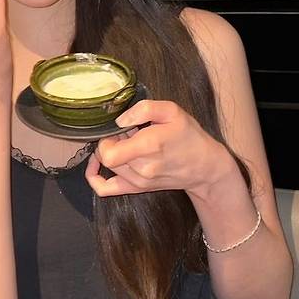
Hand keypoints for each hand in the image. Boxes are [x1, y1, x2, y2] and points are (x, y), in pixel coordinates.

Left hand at [85, 100, 232, 197]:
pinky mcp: (136, 189)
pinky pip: (105, 189)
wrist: (205, 166)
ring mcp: (138, 182)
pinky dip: (94, 177)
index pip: (109, 152)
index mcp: (149, 147)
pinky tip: (96, 165)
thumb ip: (144, 109)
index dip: (107, 137)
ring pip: (108, 167)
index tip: (119, 128)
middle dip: (111, 141)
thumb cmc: (188, 136)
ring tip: (129, 143)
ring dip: (111, 153)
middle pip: (107, 157)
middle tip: (127, 132)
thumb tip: (120, 120)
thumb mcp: (172, 111)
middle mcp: (142, 169)